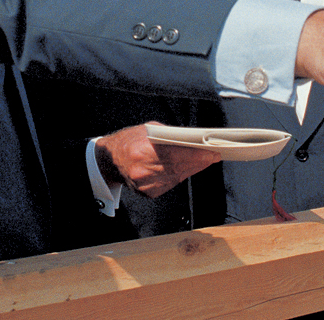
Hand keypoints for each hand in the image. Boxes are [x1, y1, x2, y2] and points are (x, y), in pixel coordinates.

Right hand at [95, 123, 219, 198]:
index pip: (175, 154)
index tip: (212, 152)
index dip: (196, 155)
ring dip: (193, 168)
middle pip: (179, 167)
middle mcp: (143, 171)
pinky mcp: (148, 193)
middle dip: (199, 161)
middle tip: (215, 155)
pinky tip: (190, 168)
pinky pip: (170, 183)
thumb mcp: (146, 129)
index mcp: (142, 151)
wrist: (109, 161)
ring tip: (206, 160)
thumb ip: (167, 134)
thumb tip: (191, 139)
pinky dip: (181, 175)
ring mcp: (145, 185)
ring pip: (177, 177)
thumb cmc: (129, 141)